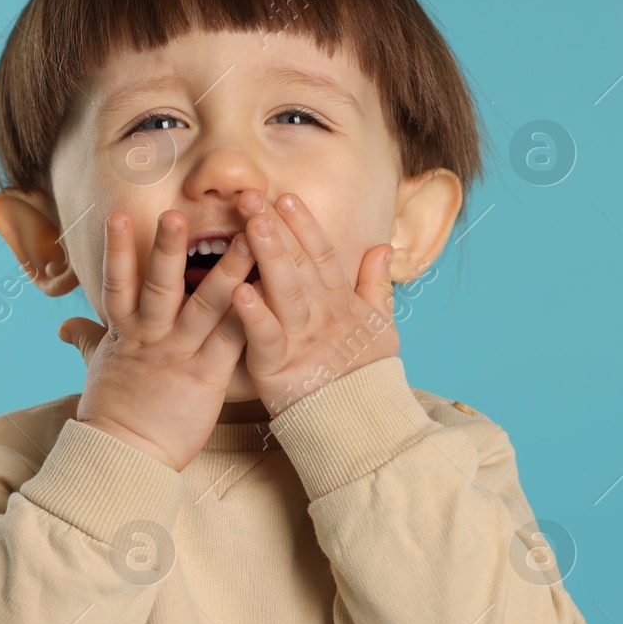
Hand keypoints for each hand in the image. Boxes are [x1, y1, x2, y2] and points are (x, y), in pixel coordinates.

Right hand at [58, 209, 253, 471]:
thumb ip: (89, 339)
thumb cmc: (114, 412)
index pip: (117, 284)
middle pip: (158, 286)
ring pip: (203, 306)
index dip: (116, 250)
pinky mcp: (207, 377)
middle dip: (166, 250)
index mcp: (125, 332)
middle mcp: (150, 338)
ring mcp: (179, 356)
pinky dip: (244, 317)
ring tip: (243, 239)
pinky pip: (229, 341)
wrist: (126, 457)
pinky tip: (262, 293)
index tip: (116, 215)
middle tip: (176, 213)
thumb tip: (67, 325)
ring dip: (225, 271)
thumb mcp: (99, 368)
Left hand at [230, 190, 398, 416]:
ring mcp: (301, 339)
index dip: (305, 225)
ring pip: (285, 291)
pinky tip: (239, 290)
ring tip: (251, 226)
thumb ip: (376, 284)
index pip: (323, 255)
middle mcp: (322, 315)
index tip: (286, 196)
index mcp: (341, 302)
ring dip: (269, 257)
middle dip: (277, 228)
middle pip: (300, 264)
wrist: (359, 426)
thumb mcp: (379, 327)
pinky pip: (266, 337)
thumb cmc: (364, 375)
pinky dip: (255, 315)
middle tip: (254, 197)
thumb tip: (383, 246)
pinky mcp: (279, 367)